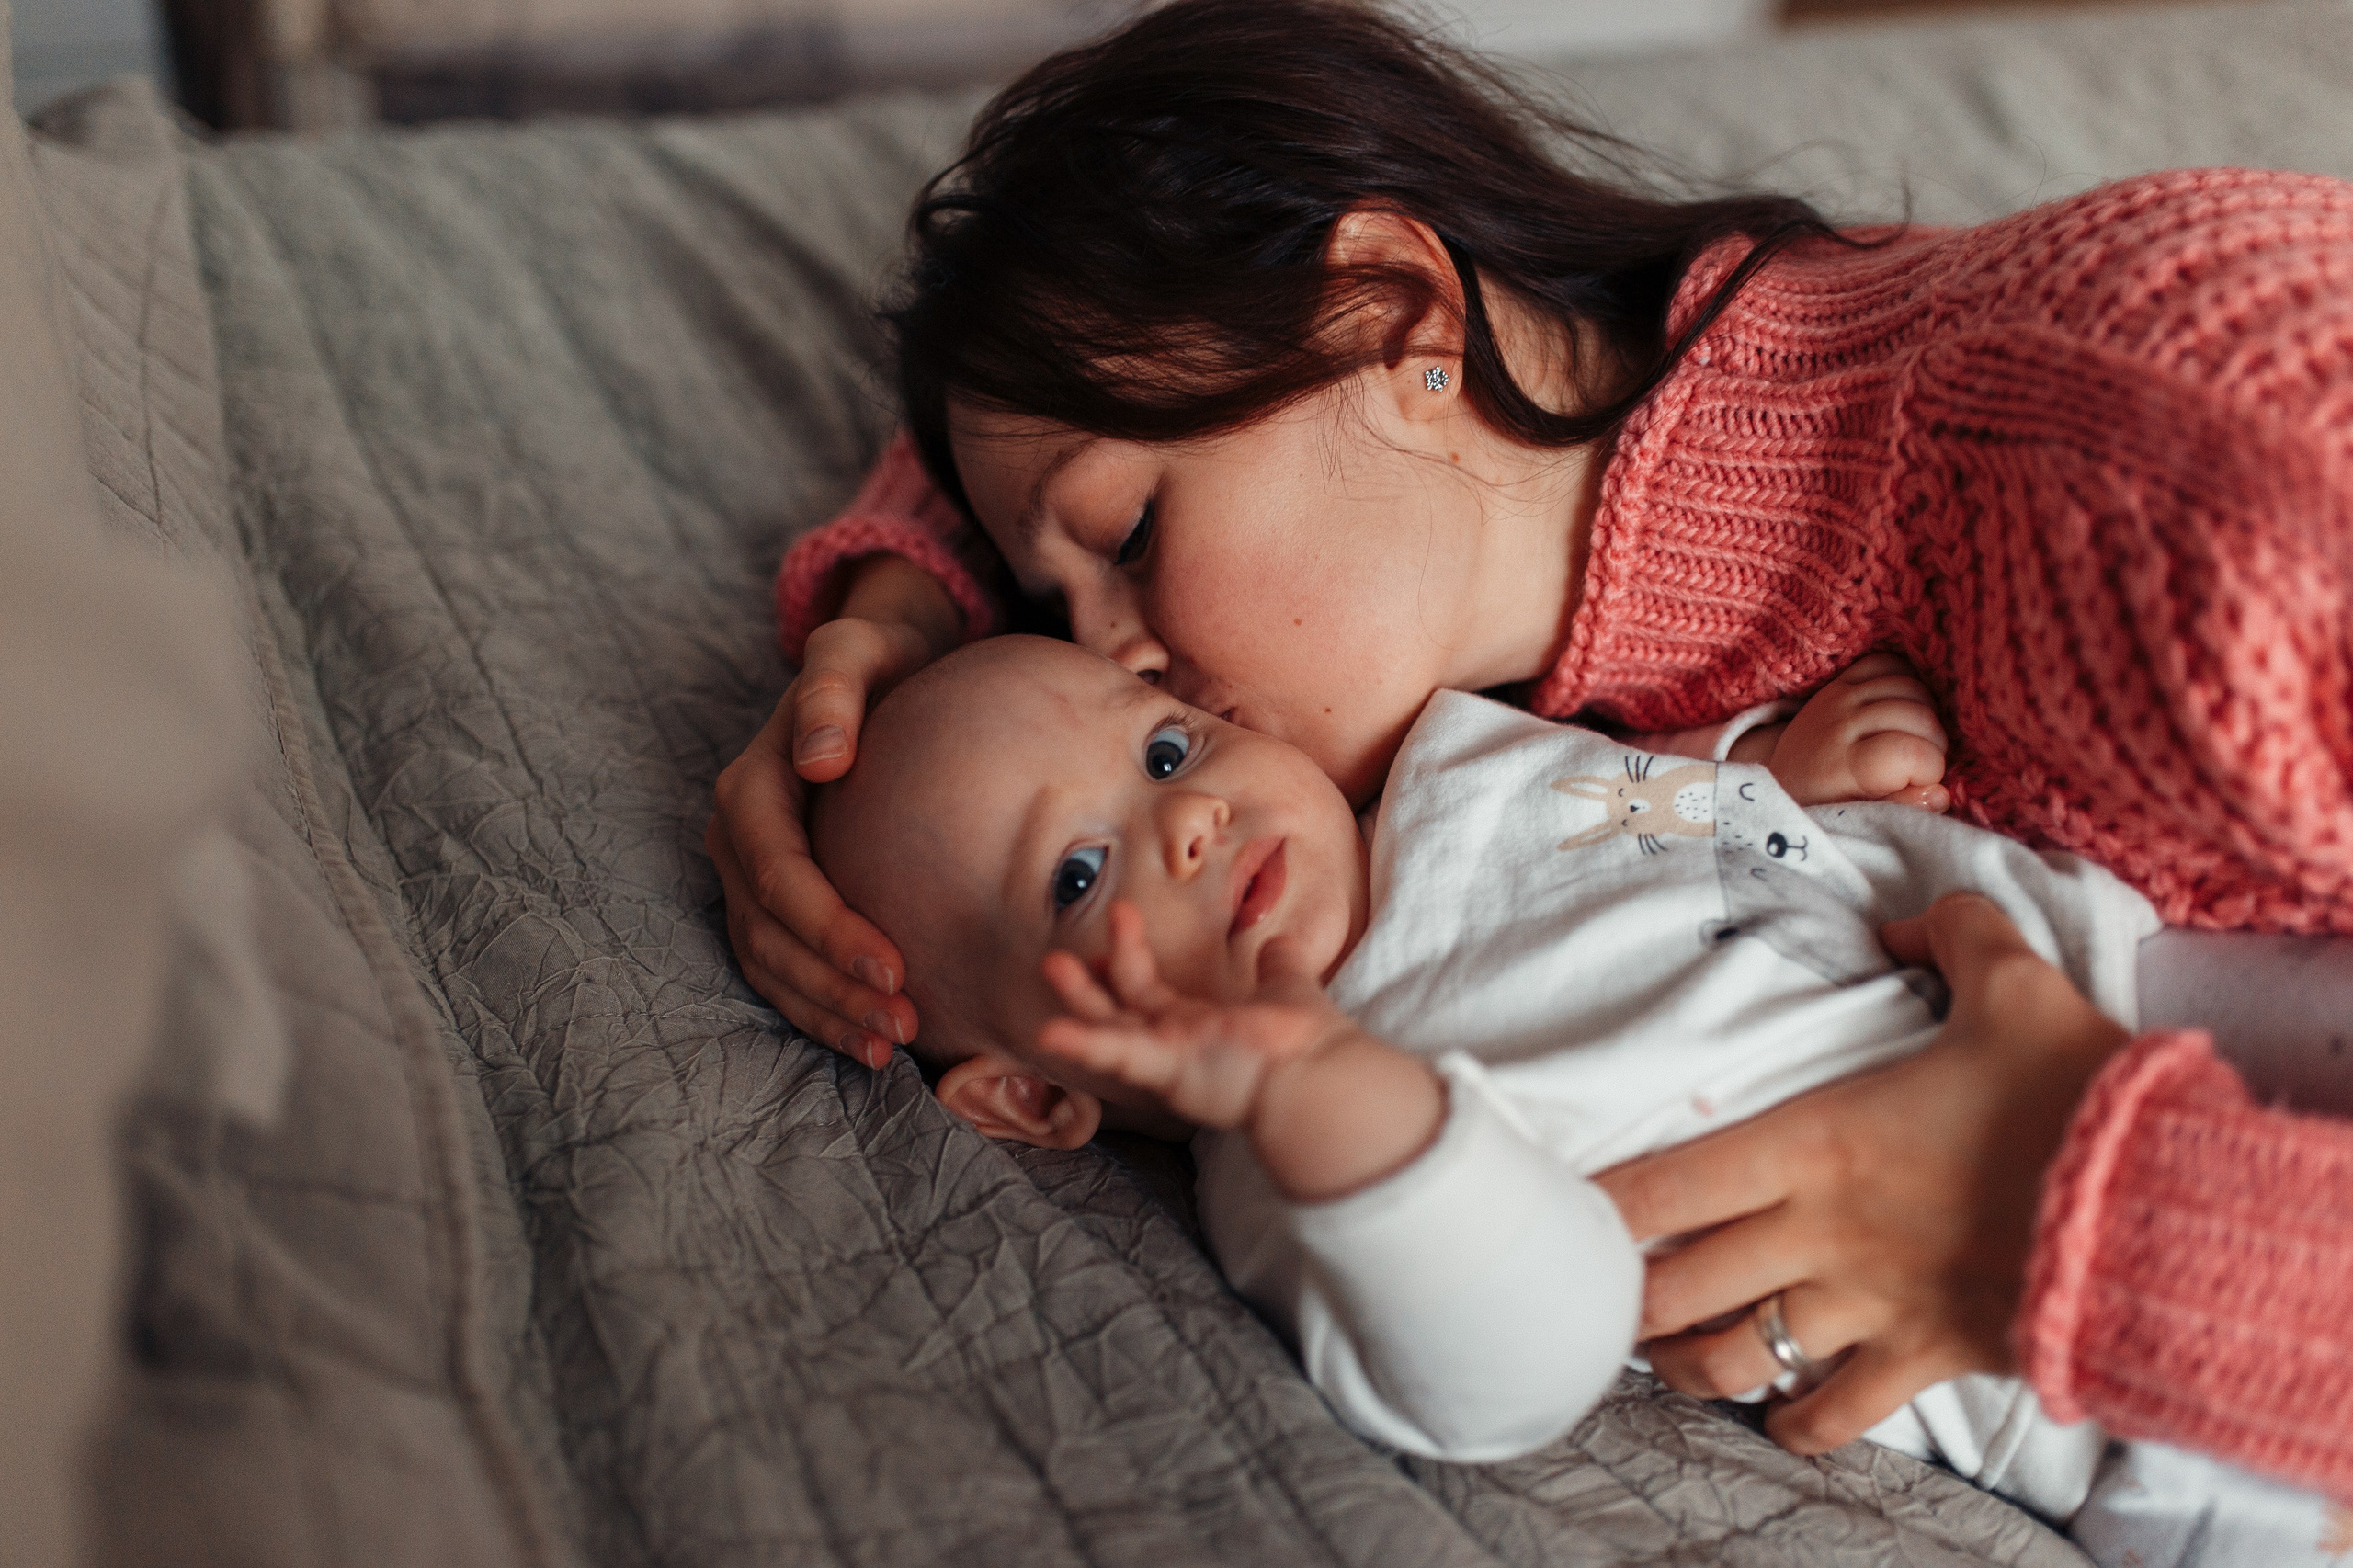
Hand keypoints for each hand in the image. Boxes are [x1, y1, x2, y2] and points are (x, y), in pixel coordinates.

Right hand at [705, 556, 957, 1063]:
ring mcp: (748, 874)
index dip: (829, 927)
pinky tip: (873, 1040)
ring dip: (825, 1012)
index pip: (779, 873)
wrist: (877, 669)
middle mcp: (737, 838)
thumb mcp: (858, 649)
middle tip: (903, 1023)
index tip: (894, 968)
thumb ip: (834, 688)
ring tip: (889, 1047)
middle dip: (831, 986)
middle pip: (770, 933)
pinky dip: (821, 1008)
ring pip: (770, 963)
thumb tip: (819, 757)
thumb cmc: (878, 659)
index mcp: (750, 788)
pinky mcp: (772, 901)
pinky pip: (784, 968)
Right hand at [1038, 902, 1442, 1200]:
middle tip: (1059, 951)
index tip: (1118, 915)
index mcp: (1193, 1025)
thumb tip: (1279, 942)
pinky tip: (1050, 1033)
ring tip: (1052, 966)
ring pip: (1110, 1028)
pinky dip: (1083, 1045)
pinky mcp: (1167, 1070)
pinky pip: (1119, 1057)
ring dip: (1080, 1000)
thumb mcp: (1286, 990)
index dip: (1128, 955)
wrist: (1320, 1077)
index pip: (1147, 991)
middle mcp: (1174, 1044)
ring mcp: (1168, 1059)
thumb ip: (1278, 968)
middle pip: (1118, 1008)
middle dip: (1089, 981)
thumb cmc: (1305, 1042)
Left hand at [1593, 893, 2126, 1454]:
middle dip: (1619, 1299)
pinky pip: (1836, 1415)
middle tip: (1589, 1291)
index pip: (1662, 1186)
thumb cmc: (2078, 1095)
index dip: (1593, 1208)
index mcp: (1814, 1144)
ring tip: (1661, 1352)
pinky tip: (1773, 1413)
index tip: (1550, 1214)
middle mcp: (1820, 1235)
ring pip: (1734, 1360)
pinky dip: (1794, 1423)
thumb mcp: (2013, 983)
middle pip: (1673, 1289)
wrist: (2170, 1207)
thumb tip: (1907, 918)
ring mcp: (1867, 1307)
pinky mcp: (1924, 1359)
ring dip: (1686, 1363)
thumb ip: (1951, 934)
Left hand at [1760, 652, 1949, 810]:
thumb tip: (1938, 794)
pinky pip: (1889, 663)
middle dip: (1935, 743)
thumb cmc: (1827, 808)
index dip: (1931, 769)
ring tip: (1917, 738)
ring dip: (1927, 712)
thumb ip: (1900, 810)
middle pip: (1918, 715)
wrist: (1785, 778)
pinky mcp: (1840, 680)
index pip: (1910, 752)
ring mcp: (1838, 696)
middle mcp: (1838, 724)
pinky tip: (1906, 708)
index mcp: (1842, 766)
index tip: (1921, 783)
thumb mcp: (1859, 820)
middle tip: (1923, 764)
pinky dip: (1908, 682)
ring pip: (1909, 686)